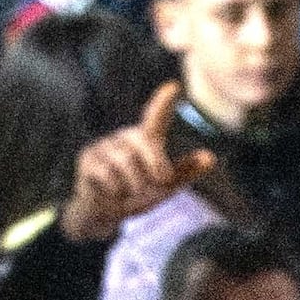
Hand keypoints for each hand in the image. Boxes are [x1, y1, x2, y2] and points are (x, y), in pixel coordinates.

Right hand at [64, 79, 219, 242]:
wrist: (105, 212)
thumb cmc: (137, 193)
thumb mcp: (165, 185)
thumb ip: (185, 171)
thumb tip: (211, 157)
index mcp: (145, 139)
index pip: (155, 118)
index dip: (163, 102)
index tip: (174, 87)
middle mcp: (125, 136)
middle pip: (147, 145)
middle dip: (156, 168)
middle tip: (156, 184)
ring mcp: (104, 145)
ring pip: (128, 164)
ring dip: (134, 186)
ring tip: (128, 191)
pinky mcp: (88, 158)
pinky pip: (109, 176)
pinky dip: (116, 191)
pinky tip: (110, 191)